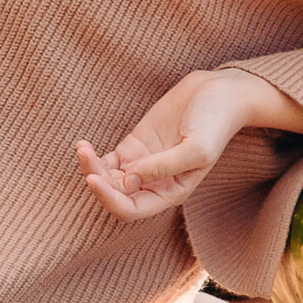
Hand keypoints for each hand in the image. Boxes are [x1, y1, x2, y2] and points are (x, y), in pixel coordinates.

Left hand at [78, 69, 302, 221]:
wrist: (220, 93)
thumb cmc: (215, 122)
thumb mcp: (196, 147)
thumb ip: (164, 166)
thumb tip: (129, 180)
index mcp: (171, 192)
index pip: (132, 209)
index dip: (109, 199)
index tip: (93, 178)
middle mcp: (154, 184)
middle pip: (114, 195)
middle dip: (95, 180)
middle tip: (85, 153)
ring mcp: (142, 165)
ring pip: (106, 179)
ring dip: (90, 167)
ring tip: (82, 147)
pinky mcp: (135, 146)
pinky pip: (106, 162)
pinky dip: (92, 157)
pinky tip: (83, 145)